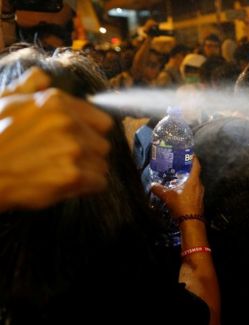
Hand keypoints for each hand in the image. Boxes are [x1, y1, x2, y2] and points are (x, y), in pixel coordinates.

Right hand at [0, 68, 112, 210]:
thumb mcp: (4, 103)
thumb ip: (28, 88)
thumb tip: (42, 77)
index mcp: (56, 103)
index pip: (101, 120)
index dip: (90, 132)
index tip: (80, 141)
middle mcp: (68, 123)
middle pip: (102, 143)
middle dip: (89, 153)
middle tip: (66, 159)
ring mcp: (73, 150)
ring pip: (102, 164)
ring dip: (88, 171)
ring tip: (62, 171)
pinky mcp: (73, 176)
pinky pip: (99, 182)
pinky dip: (87, 187)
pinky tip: (67, 185)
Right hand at [151, 157, 203, 217]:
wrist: (191, 222)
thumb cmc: (181, 206)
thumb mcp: (168, 197)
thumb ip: (159, 190)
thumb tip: (152, 185)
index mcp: (194, 181)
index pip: (196, 166)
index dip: (194, 158)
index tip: (190, 153)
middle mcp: (199, 186)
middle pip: (195, 174)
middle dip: (188, 169)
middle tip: (179, 166)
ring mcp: (200, 194)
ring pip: (194, 183)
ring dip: (188, 180)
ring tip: (178, 178)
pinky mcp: (199, 201)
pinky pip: (194, 191)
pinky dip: (188, 188)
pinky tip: (180, 191)